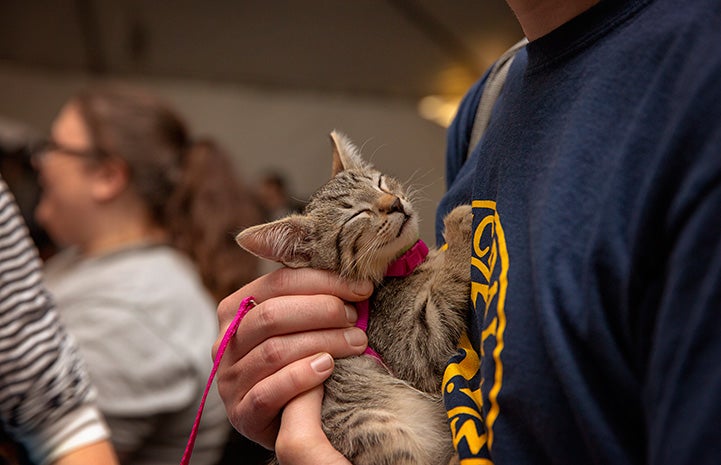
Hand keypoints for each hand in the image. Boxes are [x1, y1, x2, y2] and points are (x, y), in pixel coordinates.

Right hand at [214, 267, 372, 449]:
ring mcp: (229, 380)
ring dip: (323, 342)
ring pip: (274, 352)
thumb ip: (312, 297)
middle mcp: (225, 342)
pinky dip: (301, 377)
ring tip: (356, 342)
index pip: (278, 282)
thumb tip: (352, 273)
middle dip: (323, 311)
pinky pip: (268, 392)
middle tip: (357, 318)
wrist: (293, 419)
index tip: (361, 288)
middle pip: (273, 315)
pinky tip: (328, 368)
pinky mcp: (241, 414)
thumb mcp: (300, 324)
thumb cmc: (302, 360)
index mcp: (236, 309)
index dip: (323, 281)